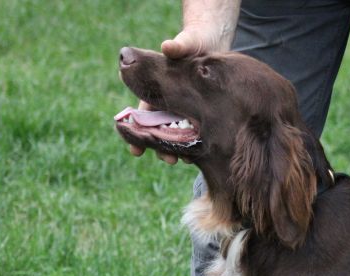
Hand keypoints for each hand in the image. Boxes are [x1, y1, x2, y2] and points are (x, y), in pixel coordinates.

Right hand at [126, 27, 227, 163]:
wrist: (213, 43)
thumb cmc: (194, 41)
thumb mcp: (187, 43)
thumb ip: (178, 46)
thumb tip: (167, 47)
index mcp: (158, 88)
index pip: (144, 113)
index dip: (139, 131)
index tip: (136, 149)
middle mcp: (170, 101)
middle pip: (161, 129)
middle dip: (162, 146)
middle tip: (168, 159)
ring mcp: (187, 107)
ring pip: (179, 133)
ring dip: (180, 148)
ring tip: (184, 160)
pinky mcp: (203, 111)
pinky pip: (198, 130)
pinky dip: (198, 142)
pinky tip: (202, 153)